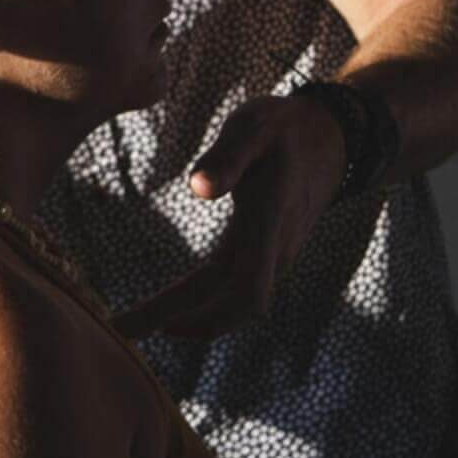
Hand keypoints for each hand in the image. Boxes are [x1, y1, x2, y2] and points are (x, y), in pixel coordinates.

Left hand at [112, 94, 345, 340]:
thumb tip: (196, 188)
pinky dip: (210, 305)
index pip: (236, 288)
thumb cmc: (284, 128)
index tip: (148, 325)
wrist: (332, 136)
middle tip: (125, 330)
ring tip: (147, 322)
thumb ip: (226, 157)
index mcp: (268, 223)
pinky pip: (242, 293)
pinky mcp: (275, 253)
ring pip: (239, 306)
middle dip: (180, 322)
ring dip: (195, 319)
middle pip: (232, 308)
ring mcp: (280, 255)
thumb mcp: (252, 128)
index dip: (192, 311)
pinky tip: (182, 303)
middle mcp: (278, 250)